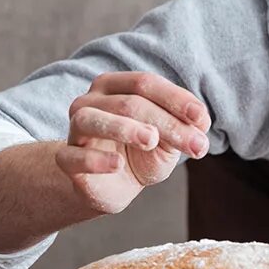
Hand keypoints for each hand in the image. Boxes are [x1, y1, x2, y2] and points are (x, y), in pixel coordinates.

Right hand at [59, 72, 211, 213]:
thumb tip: (200, 124)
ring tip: (151, 140)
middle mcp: (92, 101)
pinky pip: (73, 156)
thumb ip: (182, 128)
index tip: (201, 119)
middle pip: (129, 103)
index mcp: (117, 86)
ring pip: (92, 119)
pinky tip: (118, 164)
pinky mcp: (66, 159)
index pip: (145, 83)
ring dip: (125, 128)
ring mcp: (75, 129)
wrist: (115, 186)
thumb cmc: (142, 153)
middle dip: (166, 124)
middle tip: (196, 146)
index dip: (175, 99)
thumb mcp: (168, 140)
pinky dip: (96, 159)